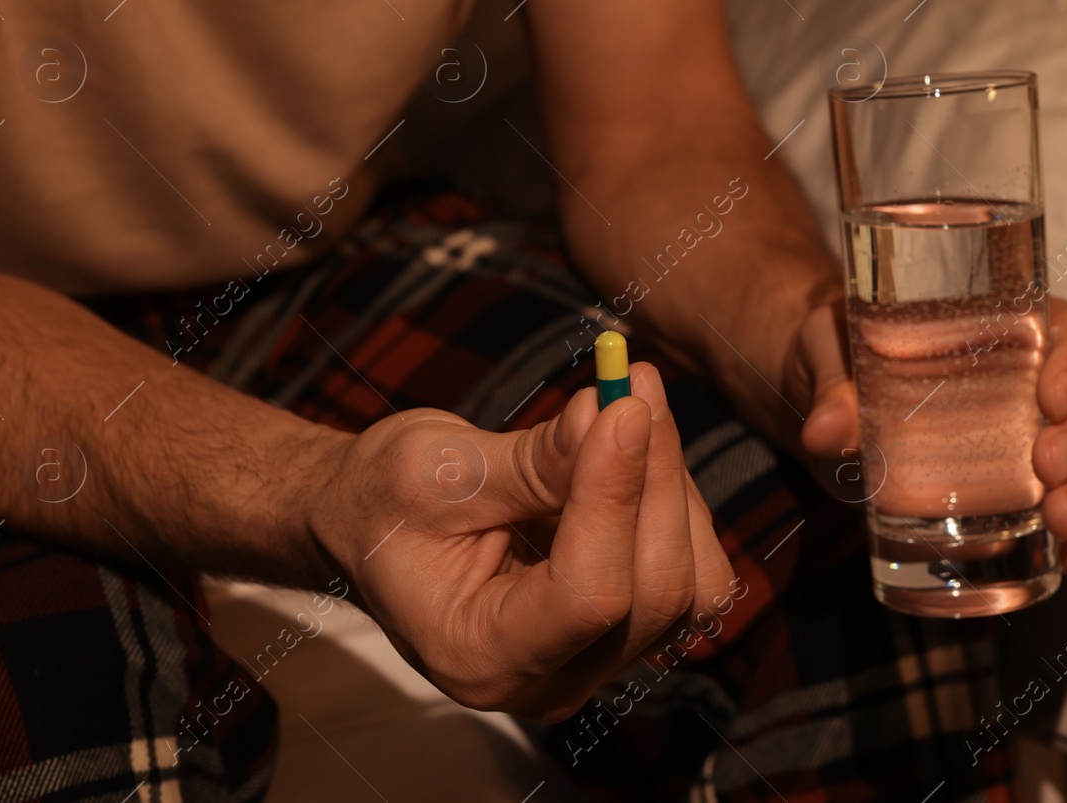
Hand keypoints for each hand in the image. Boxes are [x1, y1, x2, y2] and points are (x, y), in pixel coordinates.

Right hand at [307, 363, 735, 721]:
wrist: (375, 525)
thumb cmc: (386, 500)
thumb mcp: (436, 470)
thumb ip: (533, 461)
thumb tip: (616, 414)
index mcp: (479, 656)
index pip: (586, 596)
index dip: (615, 496)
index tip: (621, 405)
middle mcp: (547, 682)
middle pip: (653, 593)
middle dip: (656, 479)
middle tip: (634, 382)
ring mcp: (594, 662)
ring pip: (689, 585)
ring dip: (672, 486)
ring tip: (628, 402)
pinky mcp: (625, 629)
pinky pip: (691, 573)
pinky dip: (676, 502)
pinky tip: (636, 445)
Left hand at [790, 298, 1066, 573]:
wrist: (815, 401)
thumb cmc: (839, 354)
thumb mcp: (827, 351)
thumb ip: (831, 383)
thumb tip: (828, 429)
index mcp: (1004, 326)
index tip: (1049, 396)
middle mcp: (1034, 380)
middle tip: (1049, 464)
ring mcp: (1033, 437)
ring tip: (1057, 519)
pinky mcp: (1017, 490)